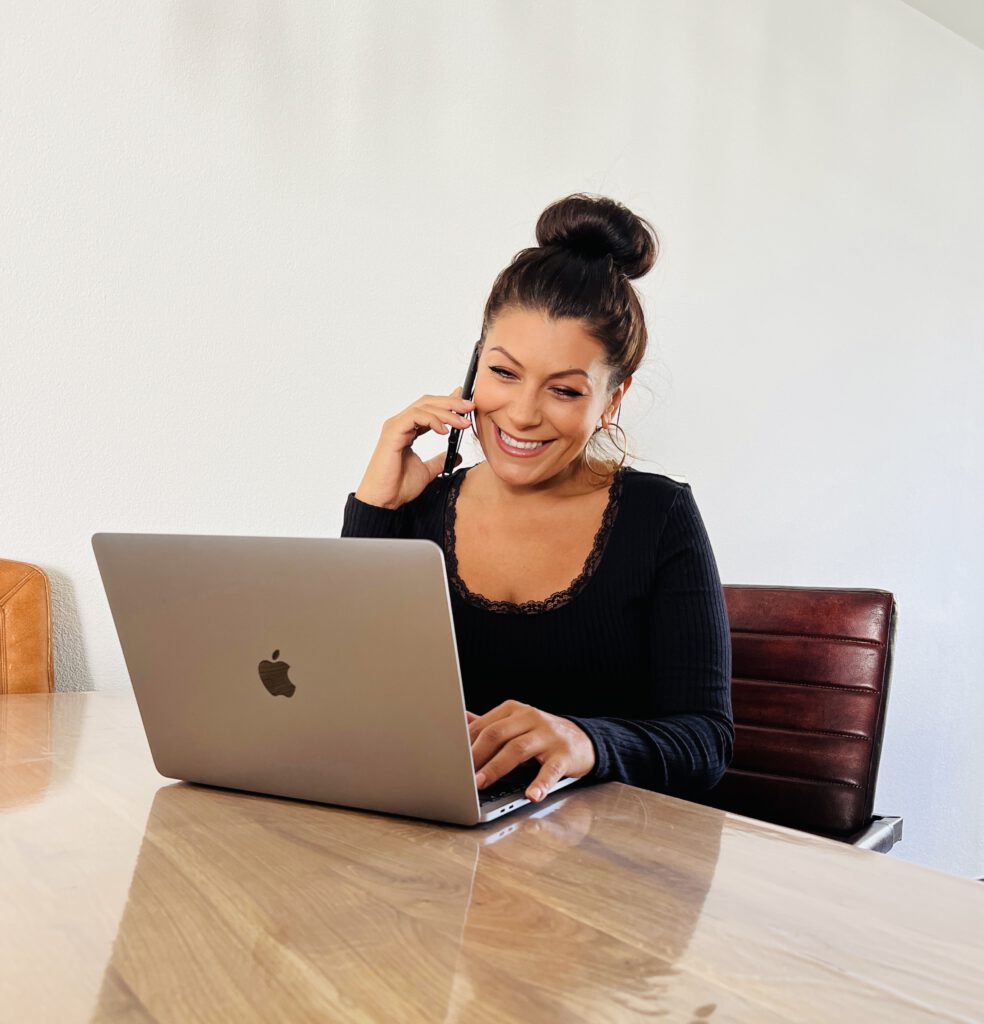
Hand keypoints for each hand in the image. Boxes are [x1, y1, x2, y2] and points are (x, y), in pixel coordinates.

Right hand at [354, 387, 475, 509]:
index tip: (466, 405)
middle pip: (428, 402)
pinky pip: (415, 417)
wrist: (384, 500)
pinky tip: (444, 431)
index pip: (429, 409)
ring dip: (447, 411)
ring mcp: (395, 426)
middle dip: (451, 402)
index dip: (448, 403)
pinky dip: (432, 420)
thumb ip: (440, 460)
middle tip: (470, 407)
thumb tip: (457, 455)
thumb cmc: (398, 487)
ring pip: (423, 406)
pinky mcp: (392, 432)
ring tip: (462, 423)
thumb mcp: (427, 471)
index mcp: (407, 430)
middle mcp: (400, 424)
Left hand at [466, 701, 596, 802]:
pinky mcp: (564, 754)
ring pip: (518, 749)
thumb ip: (490, 725)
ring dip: (496, 767)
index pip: (484, 726)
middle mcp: (530, 717)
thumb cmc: (541, 735)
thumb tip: (460, 720)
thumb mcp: (515, 725)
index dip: (465, 745)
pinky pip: (550, 770)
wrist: (583, 739)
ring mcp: (548, 735)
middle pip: (497, 734)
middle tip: (461, 775)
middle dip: (476, 755)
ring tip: (481, 783)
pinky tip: (531, 795)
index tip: (451, 761)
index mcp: (513, 710)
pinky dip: (540, 783)